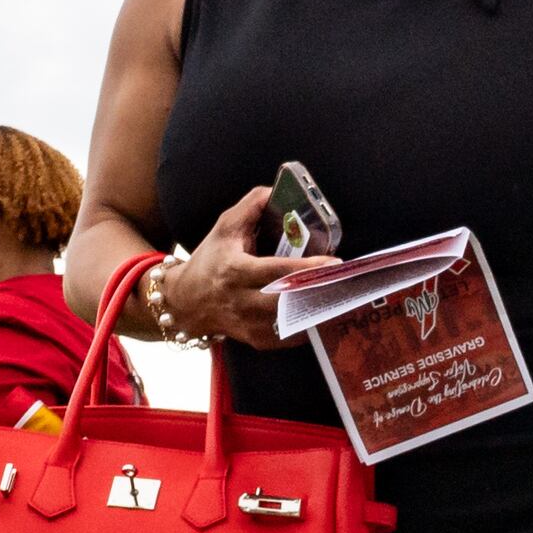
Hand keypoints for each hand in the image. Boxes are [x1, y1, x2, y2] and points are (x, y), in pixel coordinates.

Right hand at [166, 191, 338, 351]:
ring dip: (320, 312)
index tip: (334, 262)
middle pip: (288, 302)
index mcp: (235, 271)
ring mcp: (249, 326)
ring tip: (344, 298)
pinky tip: (326, 313)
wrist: (186, 301)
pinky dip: (309, 326)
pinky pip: (289, 337)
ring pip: (292, 324)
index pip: (276, 272)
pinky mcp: (256, 341)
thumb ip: (251, 206)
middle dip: (319, 293)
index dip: (307, 269)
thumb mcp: (225, 227)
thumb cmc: (211, 260)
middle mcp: (241, 301)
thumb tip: (276, 191)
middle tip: (347, 281)